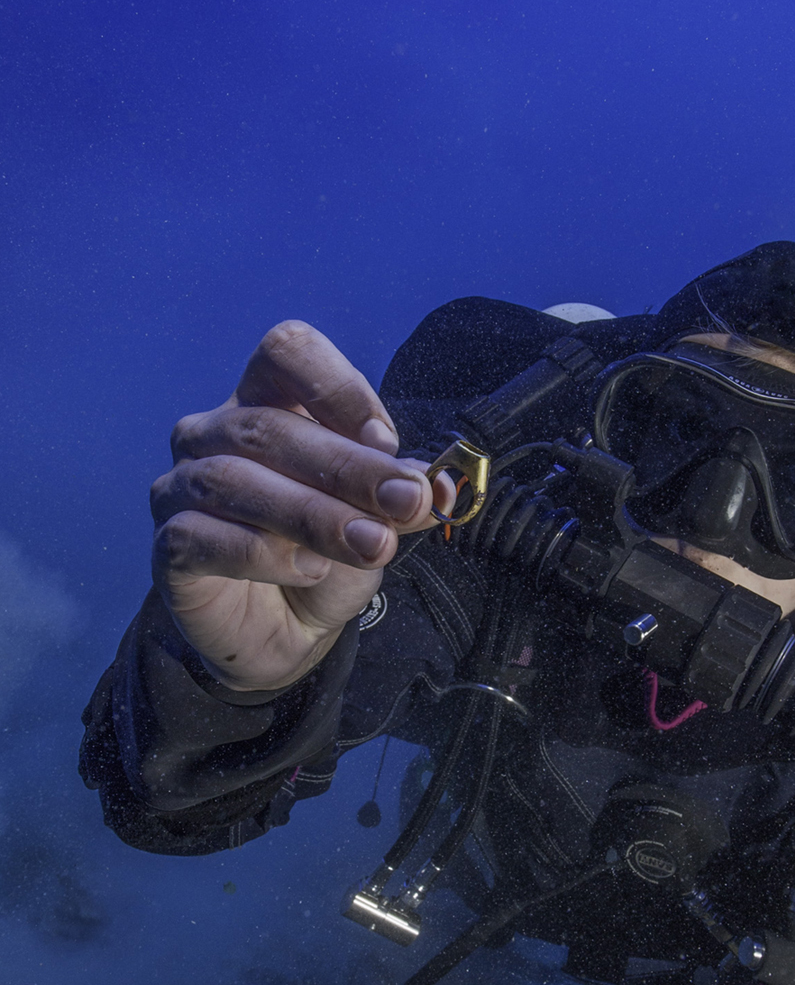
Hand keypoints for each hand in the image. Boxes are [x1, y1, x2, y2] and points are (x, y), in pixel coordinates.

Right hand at [150, 321, 452, 690]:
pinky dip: (259, 553)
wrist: (289, 631)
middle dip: (348, 467)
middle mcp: (214, 432)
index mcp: (267, 400)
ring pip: (234, 480)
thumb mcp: (376, 518)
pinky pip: (198, 534)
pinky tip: (307, 570)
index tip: (387, 441)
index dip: (338, 388)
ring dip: (314, 514)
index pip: (287, 353)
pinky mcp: (167, 546)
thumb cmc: (327, 552)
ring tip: (372, 545)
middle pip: (269, 427)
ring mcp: (181, 486)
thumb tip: (438, 483)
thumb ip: (400, 494)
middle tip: (406, 502)